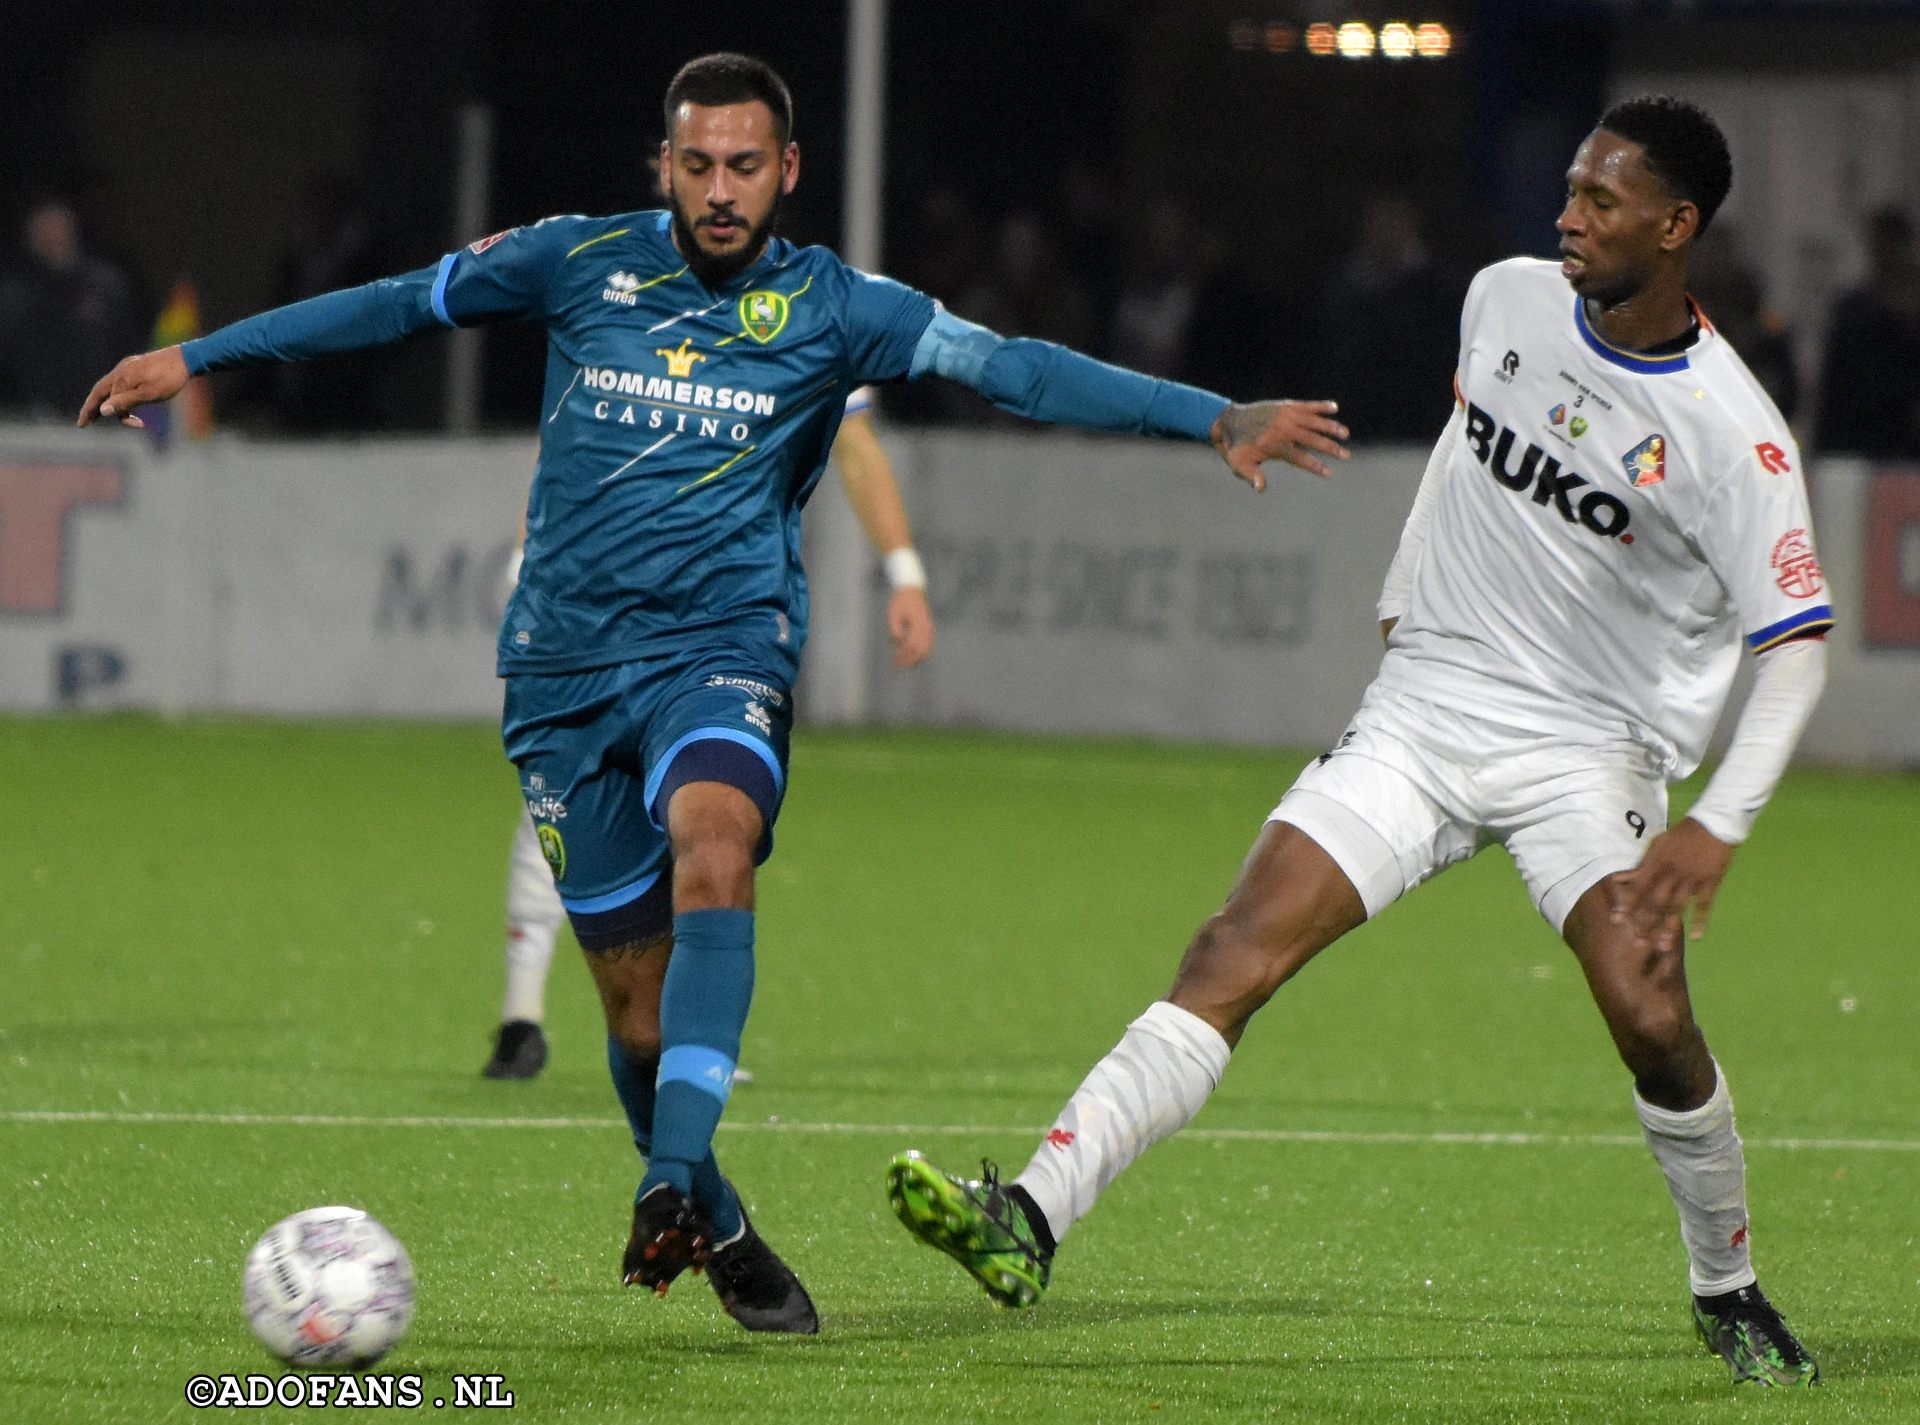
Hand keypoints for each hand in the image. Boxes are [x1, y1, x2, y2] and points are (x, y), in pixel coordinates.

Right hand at [77, 346, 189, 427]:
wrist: (187, 358)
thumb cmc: (168, 379)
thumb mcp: (148, 394)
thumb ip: (125, 402)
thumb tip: (103, 410)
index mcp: (121, 378)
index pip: (103, 399)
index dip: (91, 412)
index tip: (81, 426)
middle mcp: (121, 370)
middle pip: (100, 390)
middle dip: (92, 406)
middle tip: (85, 421)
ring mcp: (129, 367)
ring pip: (112, 386)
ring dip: (106, 401)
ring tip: (102, 415)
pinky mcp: (138, 366)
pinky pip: (122, 382)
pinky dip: (118, 394)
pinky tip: (122, 400)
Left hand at [887, 586, 934, 667]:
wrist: (912, 589)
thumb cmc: (901, 601)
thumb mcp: (894, 613)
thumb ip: (895, 629)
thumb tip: (898, 643)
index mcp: (918, 624)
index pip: (911, 646)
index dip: (903, 655)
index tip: (895, 660)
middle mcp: (926, 628)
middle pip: (920, 651)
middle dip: (909, 660)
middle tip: (898, 665)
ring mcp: (929, 629)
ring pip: (926, 650)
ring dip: (915, 658)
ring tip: (904, 663)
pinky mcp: (928, 629)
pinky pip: (927, 645)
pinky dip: (920, 653)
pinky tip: (911, 656)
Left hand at [1209, 399, 1349, 490]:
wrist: (1229, 421)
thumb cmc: (1236, 448)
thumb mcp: (1240, 465)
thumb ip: (1252, 476)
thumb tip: (1260, 489)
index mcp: (1276, 446)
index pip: (1301, 458)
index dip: (1315, 466)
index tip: (1328, 473)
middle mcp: (1284, 430)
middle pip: (1313, 439)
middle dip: (1330, 448)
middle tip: (1346, 455)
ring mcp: (1287, 416)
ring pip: (1314, 421)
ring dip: (1331, 427)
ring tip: (1345, 434)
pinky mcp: (1286, 406)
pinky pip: (1307, 406)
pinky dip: (1320, 406)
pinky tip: (1334, 407)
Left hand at [1607, 817, 1734, 952]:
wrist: (1714, 823)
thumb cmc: (1682, 835)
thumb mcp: (1657, 844)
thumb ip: (1640, 865)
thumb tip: (1618, 879)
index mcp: (1658, 862)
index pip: (1639, 886)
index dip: (1628, 904)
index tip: (1617, 920)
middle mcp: (1673, 872)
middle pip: (1657, 902)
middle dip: (1646, 923)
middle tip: (1638, 944)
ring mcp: (1693, 878)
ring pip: (1679, 907)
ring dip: (1670, 927)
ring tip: (1663, 947)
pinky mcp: (1711, 881)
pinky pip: (1706, 904)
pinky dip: (1701, 920)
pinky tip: (1696, 937)